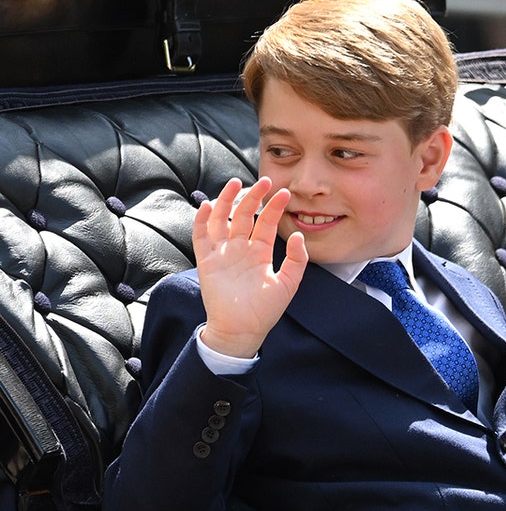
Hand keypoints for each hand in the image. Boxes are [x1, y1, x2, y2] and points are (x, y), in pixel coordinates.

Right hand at [193, 177, 307, 357]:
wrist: (242, 330)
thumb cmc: (265, 310)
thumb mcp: (288, 284)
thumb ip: (296, 261)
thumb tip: (299, 236)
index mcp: (260, 252)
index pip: (267, 223)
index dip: (274, 207)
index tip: (284, 192)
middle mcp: (241, 248)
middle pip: (245, 215)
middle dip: (253, 197)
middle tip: (264, 181)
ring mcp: (223, 253)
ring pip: (222, 220)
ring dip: (227, 201)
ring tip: (235, 183)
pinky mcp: (207, 261)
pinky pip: (202, 236)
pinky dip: (203, 220)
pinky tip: (210, 206)